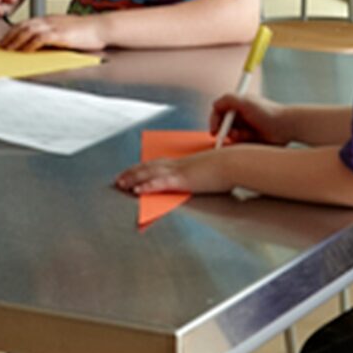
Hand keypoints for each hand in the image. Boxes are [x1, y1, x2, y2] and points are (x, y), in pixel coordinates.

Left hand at [0, 14, 105, 53]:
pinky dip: (30, 44)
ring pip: (28, 31)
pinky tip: (24, 51)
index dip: (13, 31)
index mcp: (50, 19)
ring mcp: (54, 26)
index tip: (5, 39)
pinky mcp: (59, 34)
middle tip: (1, 46)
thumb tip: (38, 47)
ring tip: (8, 50)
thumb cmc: (87, 32)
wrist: (101, 28)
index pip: (26, 23)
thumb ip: (52, 36)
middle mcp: (49, 20)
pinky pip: (40, 39)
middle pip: (23, 26)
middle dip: (10, 36)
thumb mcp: (65, 32)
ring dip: (16, 41)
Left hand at [115, 148, 239, 195]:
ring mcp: (179, 171)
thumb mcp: (210, 171)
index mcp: (184, 162)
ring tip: (121, 184)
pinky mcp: (182, 179)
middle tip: (119, 178)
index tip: (134, 170)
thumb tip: (199, 179)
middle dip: (133, 173)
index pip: (159, 164)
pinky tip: (137, 190)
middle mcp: (178, 164)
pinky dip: (147, 186)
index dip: (145, 167)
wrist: (234, 163)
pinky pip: (160, 183)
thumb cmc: (227, 167)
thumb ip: (200, 175)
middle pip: (149, 167)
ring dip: (133, 179)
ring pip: (150, 174)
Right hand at [208, 92, 286, 144]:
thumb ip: (227, 100)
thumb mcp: (245, 102)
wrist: (287, 126)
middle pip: (222, 126)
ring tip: (248, 135)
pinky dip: (243, 144)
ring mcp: (245, 128)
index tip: (215, 131)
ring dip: (236, 138)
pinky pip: (240, 145)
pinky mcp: (251, 140)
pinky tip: (253, 140)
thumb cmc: (267, 112)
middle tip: (234, 135)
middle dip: (225, 132)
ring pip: (231, 136)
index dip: (214, 121)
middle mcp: (240, 116)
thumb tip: (214, 105)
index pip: (218, 112)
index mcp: (237, 105)